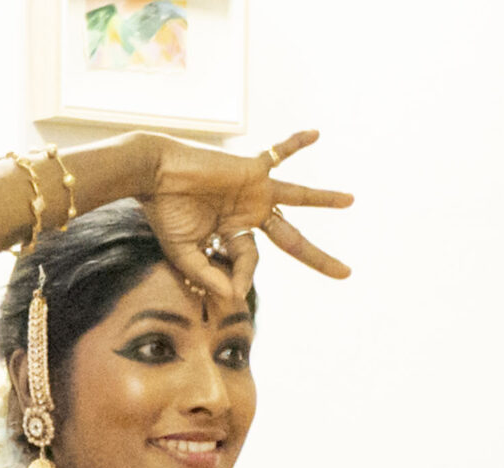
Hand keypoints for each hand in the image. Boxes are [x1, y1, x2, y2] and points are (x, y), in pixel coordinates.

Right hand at [140, 129, 352, 304]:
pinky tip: (317, 134)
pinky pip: (278, 152)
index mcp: (232, 235)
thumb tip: (236, 297)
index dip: (243, 277)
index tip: (231, 289)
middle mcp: (248, 213)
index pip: (250, 263)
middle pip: (292, 239)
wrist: (153, 174)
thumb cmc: (164, 213)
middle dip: (319, 258)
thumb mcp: (186, 255)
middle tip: (346, 274)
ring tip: (350, 201)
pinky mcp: (251, 168)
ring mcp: (252, 190)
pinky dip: (296, 143)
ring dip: (324, 199)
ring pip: (297, 197)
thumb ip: (210, 276)